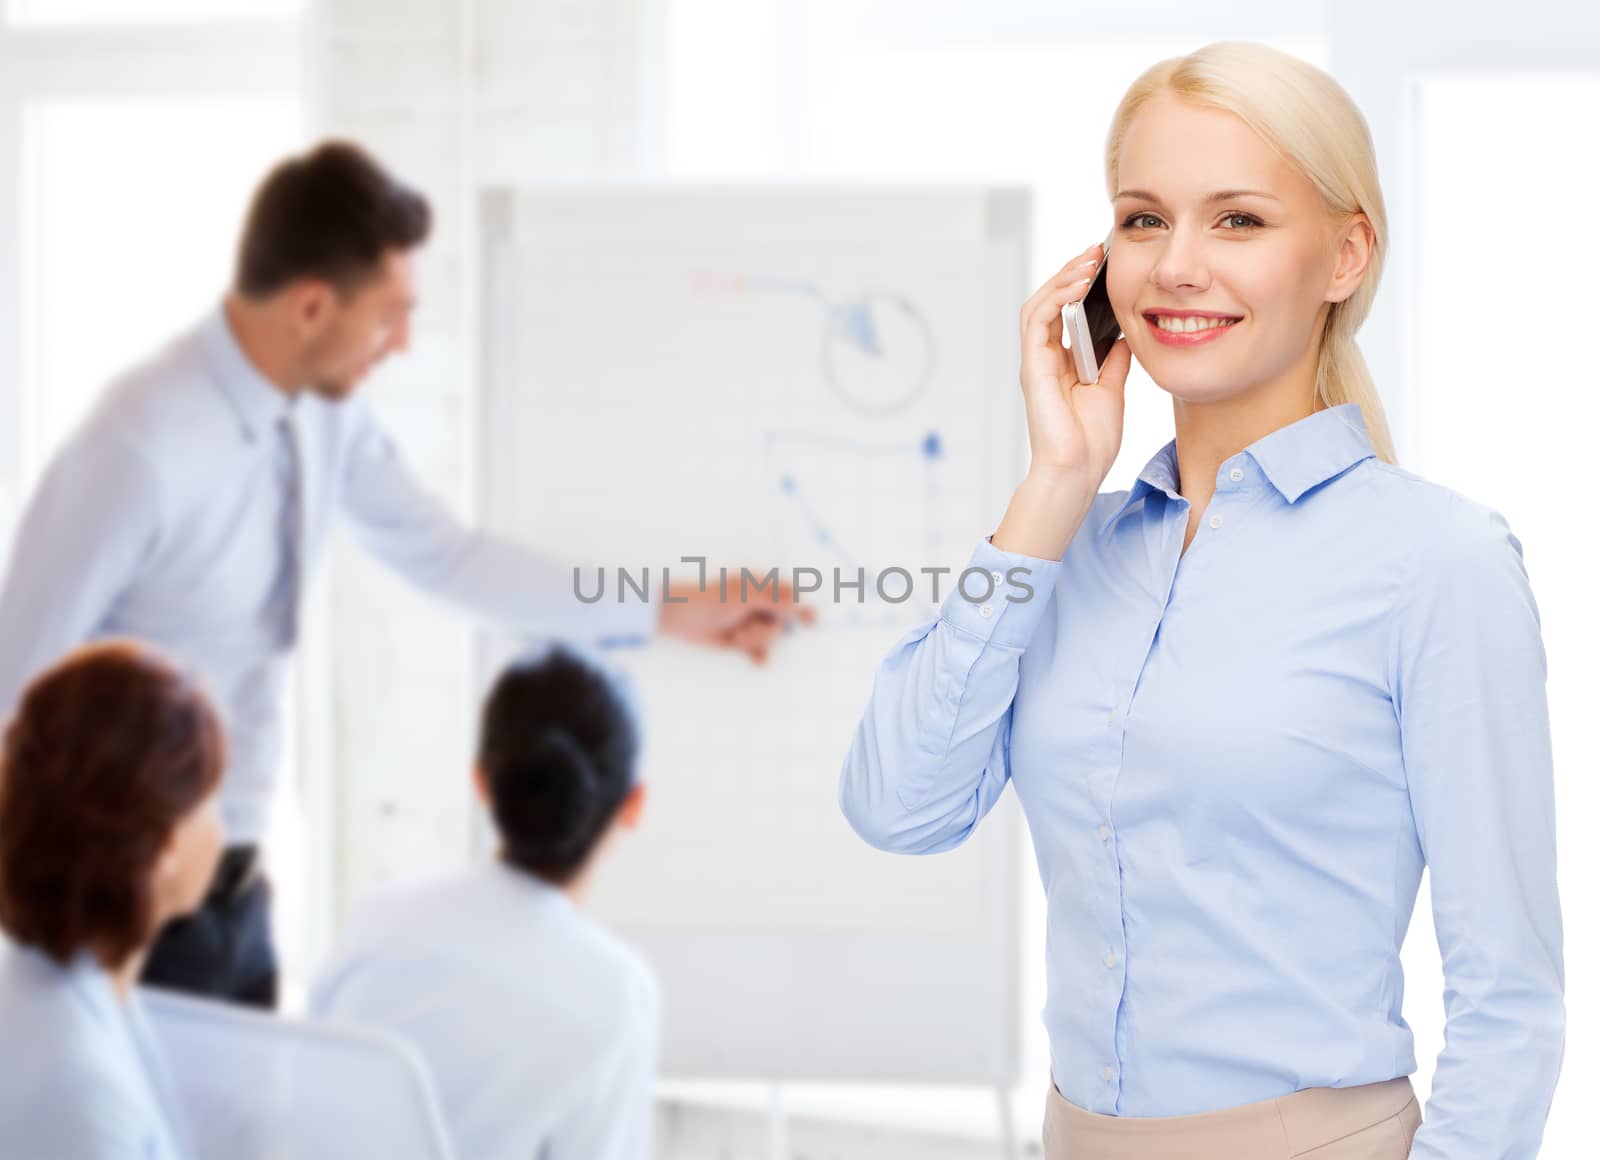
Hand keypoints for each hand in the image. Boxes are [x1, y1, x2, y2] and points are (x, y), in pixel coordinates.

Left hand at [656, 570, 817, 664]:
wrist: (683, 618)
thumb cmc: (713, 599)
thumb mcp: (745, 596)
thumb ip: (774, 599)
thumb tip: (799, 602)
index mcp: (762, 587)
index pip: (790, 596)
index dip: (802, 608)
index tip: (812, 622)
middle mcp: (759, 604)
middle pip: (781, 622)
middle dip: (768, 628)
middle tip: (749, 626)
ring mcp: (751, 622)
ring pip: (770, 637)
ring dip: (756, 640)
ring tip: (737, 635)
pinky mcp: (741, 640)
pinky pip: (760, 651)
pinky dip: (758, 655)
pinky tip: (756, 661)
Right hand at [1018, 241, 1132, 489]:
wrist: (1078, 470)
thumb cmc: (1091, 441)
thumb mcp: (1112, 388)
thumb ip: (1112, 360)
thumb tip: (1124, 333)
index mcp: (1062, 362)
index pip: (1065, 311)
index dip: (1080, 284)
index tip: (1105, 263)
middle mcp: (1045, 358)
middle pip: (1050, 301)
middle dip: (1072, 272)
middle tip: (1096, 250)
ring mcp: (1036, 361)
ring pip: (1039, 304)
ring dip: (1062, 278)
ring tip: (1088, 261)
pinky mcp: (1032, 366)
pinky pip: (1037, 320)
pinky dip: (1056, 297)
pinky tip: (1078, 284)